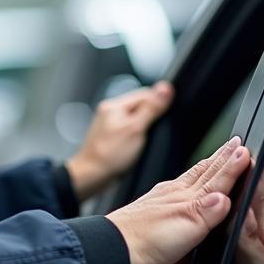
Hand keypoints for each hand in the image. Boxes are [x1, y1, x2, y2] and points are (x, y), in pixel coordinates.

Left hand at [66, 81, 173, 199]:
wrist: (91, 176)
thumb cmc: (110, 154)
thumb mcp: (136, 129)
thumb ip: (151, 108)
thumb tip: (165, 88)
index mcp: (114, 106)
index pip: (144, 94)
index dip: (160, 101)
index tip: (171, 110)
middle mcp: (110, 112)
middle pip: (140, 106)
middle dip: (153, 115)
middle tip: (160, 128)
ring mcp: (110, 125)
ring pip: (135, 119)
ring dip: (146, 127)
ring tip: (149, 139)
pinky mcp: (111, 137)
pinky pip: (129, 130)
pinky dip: (138, 136)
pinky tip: (141, 145)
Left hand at [107, 137, 249, 263]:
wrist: (116, 254)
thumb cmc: (143, 238)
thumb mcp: (184, 224)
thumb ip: (207, 211)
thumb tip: (226, 196)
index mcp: (185, 195)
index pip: (216, 175)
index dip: (233, 163)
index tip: (246, 150)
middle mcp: (177, 197)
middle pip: (206, 173)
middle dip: (223, 159)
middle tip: (237, 144)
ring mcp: (168, 207)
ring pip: (195, 184)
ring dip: (211, 171)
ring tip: (221, 160)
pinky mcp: (164, 223)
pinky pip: (186, 201)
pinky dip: (197, 193)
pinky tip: (196, 195)